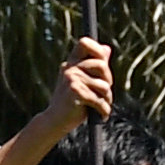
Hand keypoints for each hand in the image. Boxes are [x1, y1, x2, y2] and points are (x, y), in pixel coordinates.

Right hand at [0, 36, 117, 164]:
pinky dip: (103, 110)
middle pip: (102, 65)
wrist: (55, 121)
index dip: (97, 50)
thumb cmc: (72, 102)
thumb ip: (95, 66)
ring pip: (104, 86)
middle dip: (108, 81)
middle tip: (104, 94)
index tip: (103, 66)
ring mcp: (71, 79)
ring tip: (99, 106)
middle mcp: (70, 68)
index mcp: (71, 63)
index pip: (84, 43)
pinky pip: (100, 100)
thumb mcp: (84, 81)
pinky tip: (100, 115)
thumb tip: (107, 48)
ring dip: (107, 100)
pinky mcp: (75, 92)